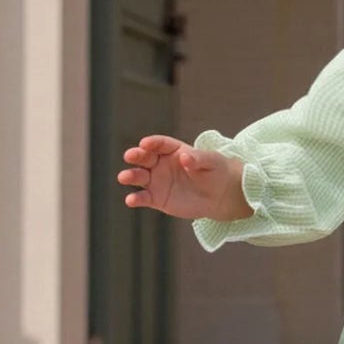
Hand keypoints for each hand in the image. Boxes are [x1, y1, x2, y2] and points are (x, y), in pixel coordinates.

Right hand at [117, 135, 250, 220]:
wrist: (219, 196)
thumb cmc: (216, 172)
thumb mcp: (211, 162)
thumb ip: (198, 159)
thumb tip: (185, 157)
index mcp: (173, 150)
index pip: (160, 144)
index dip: (152, 143)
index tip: (145, 143)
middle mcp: (161, 163)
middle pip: (144, 157)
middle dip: (136, 155)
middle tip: (129, 155)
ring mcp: (157, 181)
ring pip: (139, 176)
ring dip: (130, 176)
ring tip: (124, 177)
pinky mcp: (156, 198)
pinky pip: (143, 198)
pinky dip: (136, 199)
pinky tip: (131, 201)